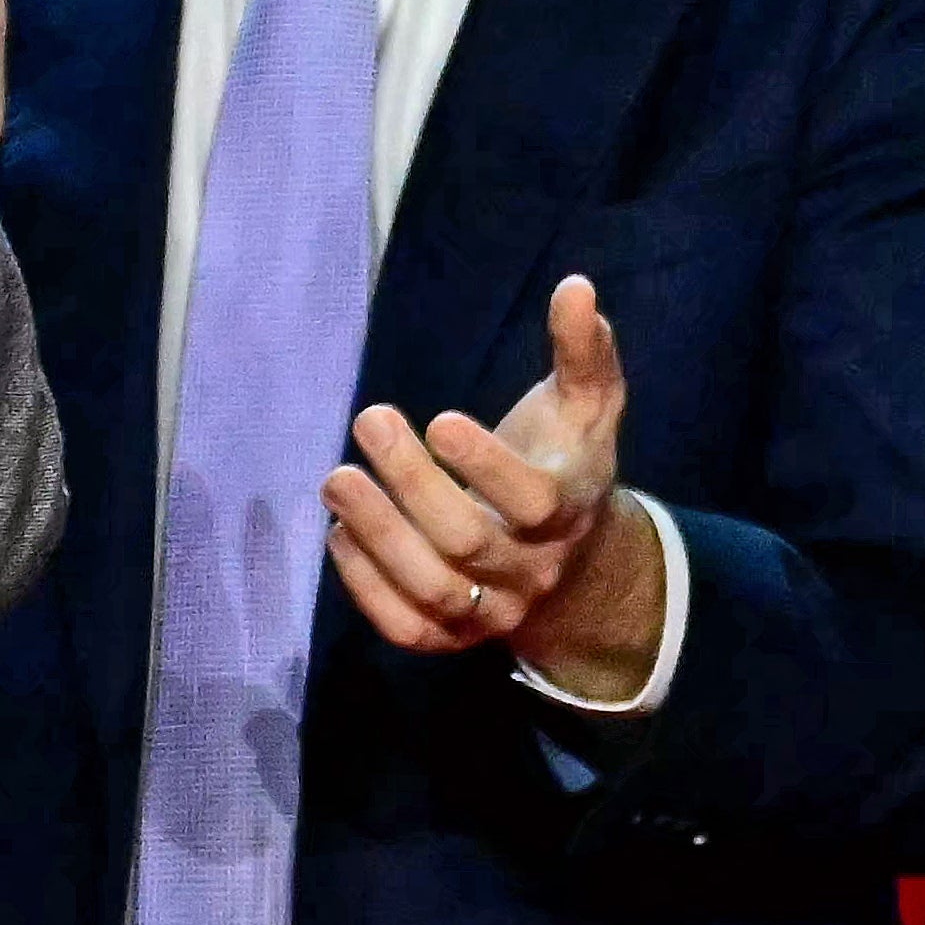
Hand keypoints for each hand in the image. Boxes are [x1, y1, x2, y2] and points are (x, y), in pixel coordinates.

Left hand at [323, 277, 665, 700]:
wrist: (573, 565)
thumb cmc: (565, 463)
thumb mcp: (587, 407)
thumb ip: (583, 352)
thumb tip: (575, 287)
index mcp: (569, 509)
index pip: (533, 502)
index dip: (485, 466)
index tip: (438, 418)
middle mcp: (532, 569)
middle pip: (468, 541)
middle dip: (412, 484)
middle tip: (369, 421)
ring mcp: (492, 610)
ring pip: (432, 590)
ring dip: (377, 535)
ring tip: (336, 478)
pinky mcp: (451, 638)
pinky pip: (405, 627)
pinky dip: (364, 586)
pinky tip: (338, 531)